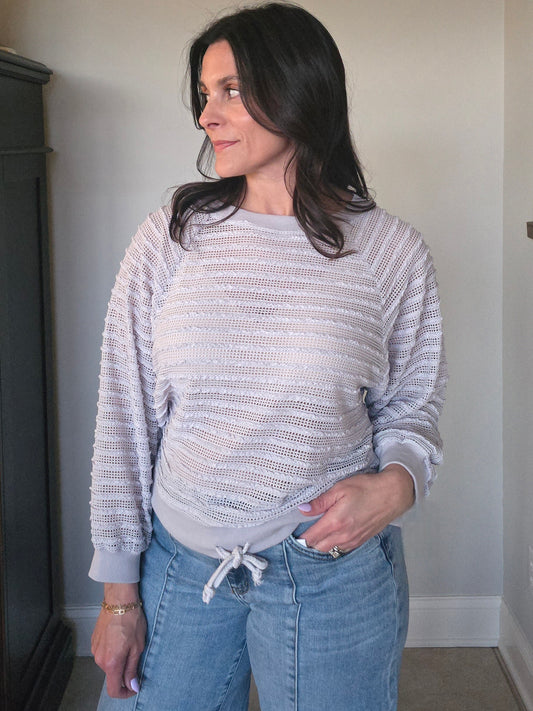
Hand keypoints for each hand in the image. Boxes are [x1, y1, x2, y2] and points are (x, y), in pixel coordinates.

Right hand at [91, 583, 146, 698]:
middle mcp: (100, 659)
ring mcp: (95, 649)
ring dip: (119, 660)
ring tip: (129, 643)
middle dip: (124, 672)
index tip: (134, 687)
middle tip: (136, 657)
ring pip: (108, 663)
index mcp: (111, 663)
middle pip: (112, 675)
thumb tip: (132, 685)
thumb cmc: (131, 620)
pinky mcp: (94, 640)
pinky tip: (121, 638)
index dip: (125, 693)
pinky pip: (104, 653)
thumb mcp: (137, 646)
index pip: (114, 690)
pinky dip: (113, 651)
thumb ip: (133, 669)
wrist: (119, 600)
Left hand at [298, 464, 414, 552]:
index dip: (300, 535)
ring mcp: (353, 540)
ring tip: (318, 530)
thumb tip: (302, 509)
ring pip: (330, 550)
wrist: (393, 495)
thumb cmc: (367, 488)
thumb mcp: (340, 488)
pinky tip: (334, 533)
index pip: (310, 538)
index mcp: (335, 522)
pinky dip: (334, 544)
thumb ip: (320, 502)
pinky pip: (342, 549)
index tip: (294, 529)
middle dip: (310, 541)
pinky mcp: (361, 541)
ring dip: (322, 544)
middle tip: (306, 528)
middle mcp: (343, 536)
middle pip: (318, 547)